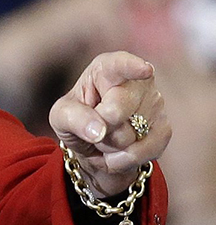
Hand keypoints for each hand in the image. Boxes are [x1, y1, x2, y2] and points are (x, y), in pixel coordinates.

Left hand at [49, 52, 169, 196]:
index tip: (145, 70)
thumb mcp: (61, 117)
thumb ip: (74, 118)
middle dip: (99, 127)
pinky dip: (122, 159)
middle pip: (116, 110)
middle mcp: (136, 82)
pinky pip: (142, 151)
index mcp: (106, 70)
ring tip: (105, 136)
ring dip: (109, 145)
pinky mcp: (164, 128)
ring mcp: (154, 104)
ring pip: (128, 135)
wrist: (94, 147)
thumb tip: (98, 131)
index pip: (119, 64)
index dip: (132, 67)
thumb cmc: (76, 120)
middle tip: (93, 126)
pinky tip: (117, 152)